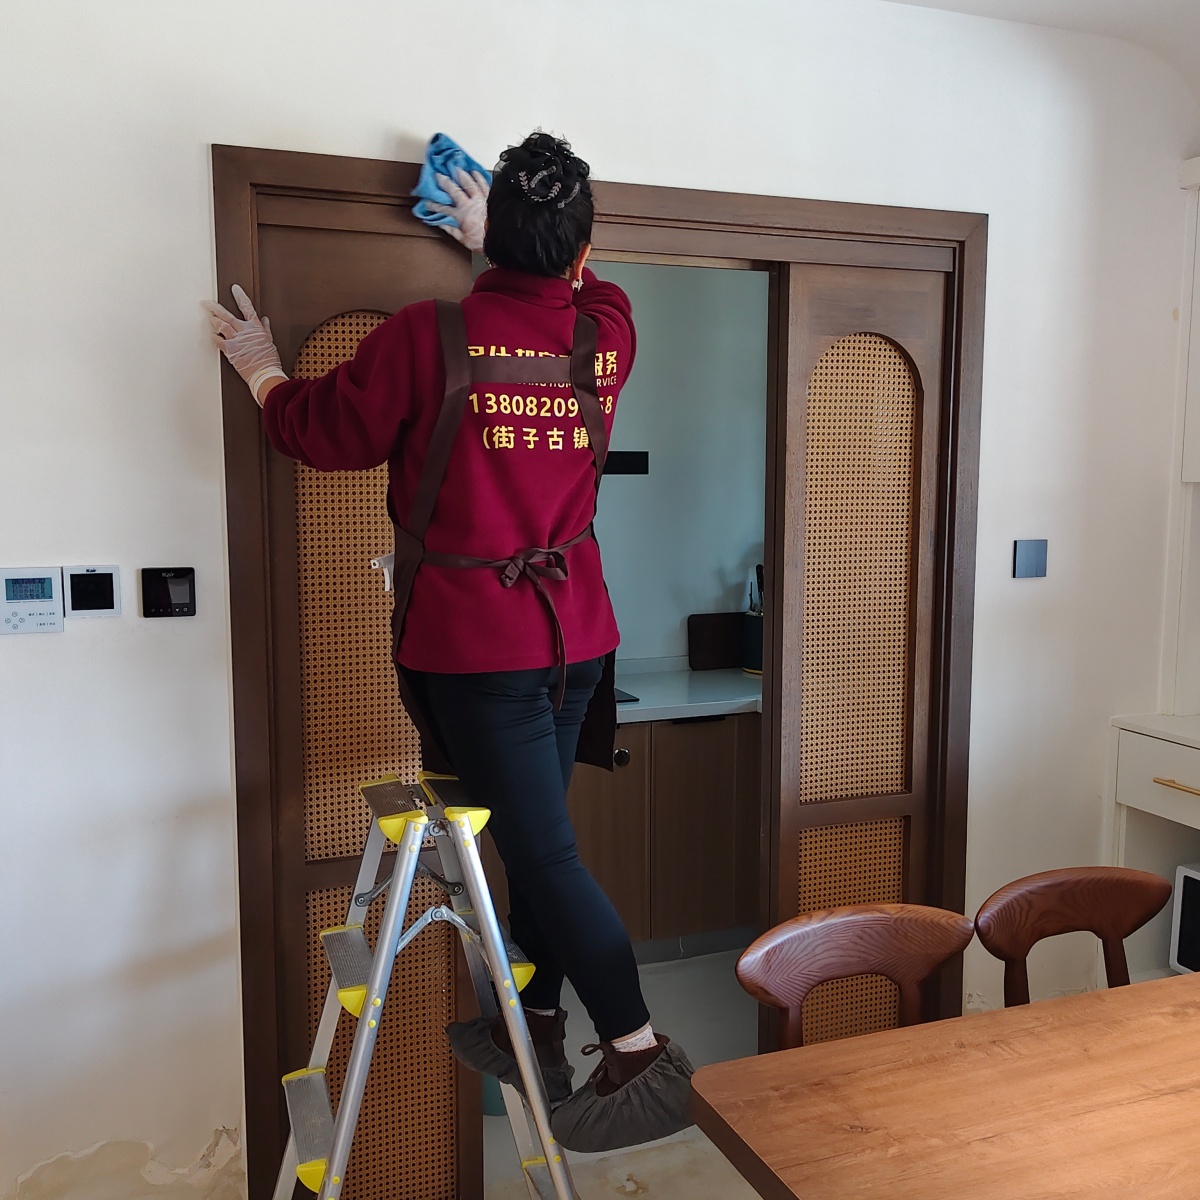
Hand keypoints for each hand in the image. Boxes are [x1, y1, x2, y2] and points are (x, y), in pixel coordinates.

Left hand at [204, 284, 286, 403]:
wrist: (265, 374)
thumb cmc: (269, 361)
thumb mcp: (270, 342)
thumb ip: (265, 329)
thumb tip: (265, 320)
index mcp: (256, 328)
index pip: (247, 307)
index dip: (240, 296)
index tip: (235, 289)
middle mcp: (244, 331)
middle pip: (227, 315)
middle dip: (215, 307)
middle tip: (206, 303)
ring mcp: (236, 340)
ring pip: (221, 325)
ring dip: (213, 320)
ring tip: (208, 317)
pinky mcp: (230, 350)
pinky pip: (217, 341)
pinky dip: (213, 337)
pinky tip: (211, 335)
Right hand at [426, 168, 489, 253]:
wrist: (502, 239)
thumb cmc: (484, 241)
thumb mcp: (464, 240)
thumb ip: (451, 230)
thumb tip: (441, 223)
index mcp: (462, 216)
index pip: (444, 209)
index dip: (434, 205)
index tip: (428, 202)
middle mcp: (470, 204)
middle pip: (455, 190)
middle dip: (445, 182)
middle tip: (438, 176)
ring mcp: (481, 199)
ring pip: (470, 184)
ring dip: (462, 176)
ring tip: (456, 169)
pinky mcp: (491, 197)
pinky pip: (484, 184)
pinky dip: (479, 177)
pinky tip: (475, 172)